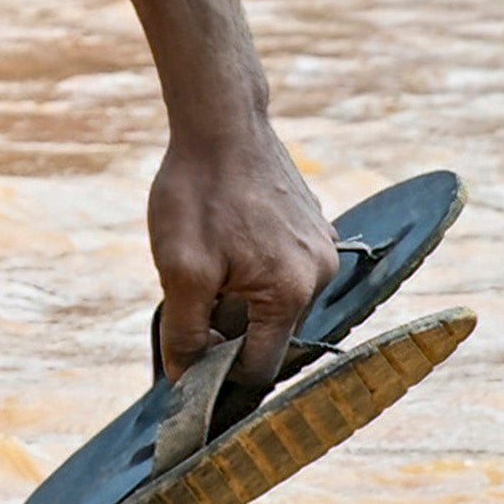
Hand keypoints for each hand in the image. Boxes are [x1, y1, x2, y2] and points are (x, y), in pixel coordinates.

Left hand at [149, 118, 337, 396]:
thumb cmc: (199, 192)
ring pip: (275, 302)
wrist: (221, 121)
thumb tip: (184, 382)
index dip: (221, 378)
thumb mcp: (180, 269)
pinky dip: (252, 271)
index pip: (260, 368)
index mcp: (292, 292)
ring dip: (239, 298)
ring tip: (209, 262)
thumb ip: (185, 333)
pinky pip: (282, 271)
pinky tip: (226, 242)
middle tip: (191, 301)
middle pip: (269, 335)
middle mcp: (321, 275)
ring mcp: (323, 249)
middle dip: (227, 330)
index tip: (189, 371)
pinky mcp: (316, 229)